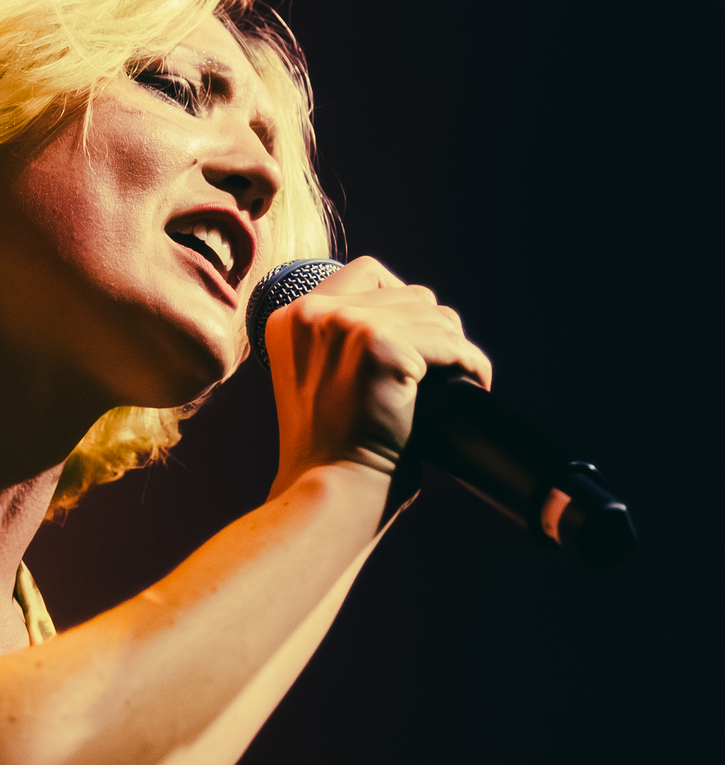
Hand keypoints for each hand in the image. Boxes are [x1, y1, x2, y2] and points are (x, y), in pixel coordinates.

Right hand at [261, 256, 491, 499]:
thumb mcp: (318, 379)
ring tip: (458, 379)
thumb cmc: (330, 450)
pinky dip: (470, 364)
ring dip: (453, 348)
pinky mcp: (379, 347)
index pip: (365, 274)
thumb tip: (417, 314)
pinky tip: (475, 382)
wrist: (328, 490)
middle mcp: (311, 314)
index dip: (401, 298)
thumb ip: (343, 341)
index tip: (417, 334)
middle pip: (407, 294)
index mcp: (290, 318)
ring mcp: (344, 326)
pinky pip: (449, 344)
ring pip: (433, 316)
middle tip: (442, 367)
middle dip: (433, 330)